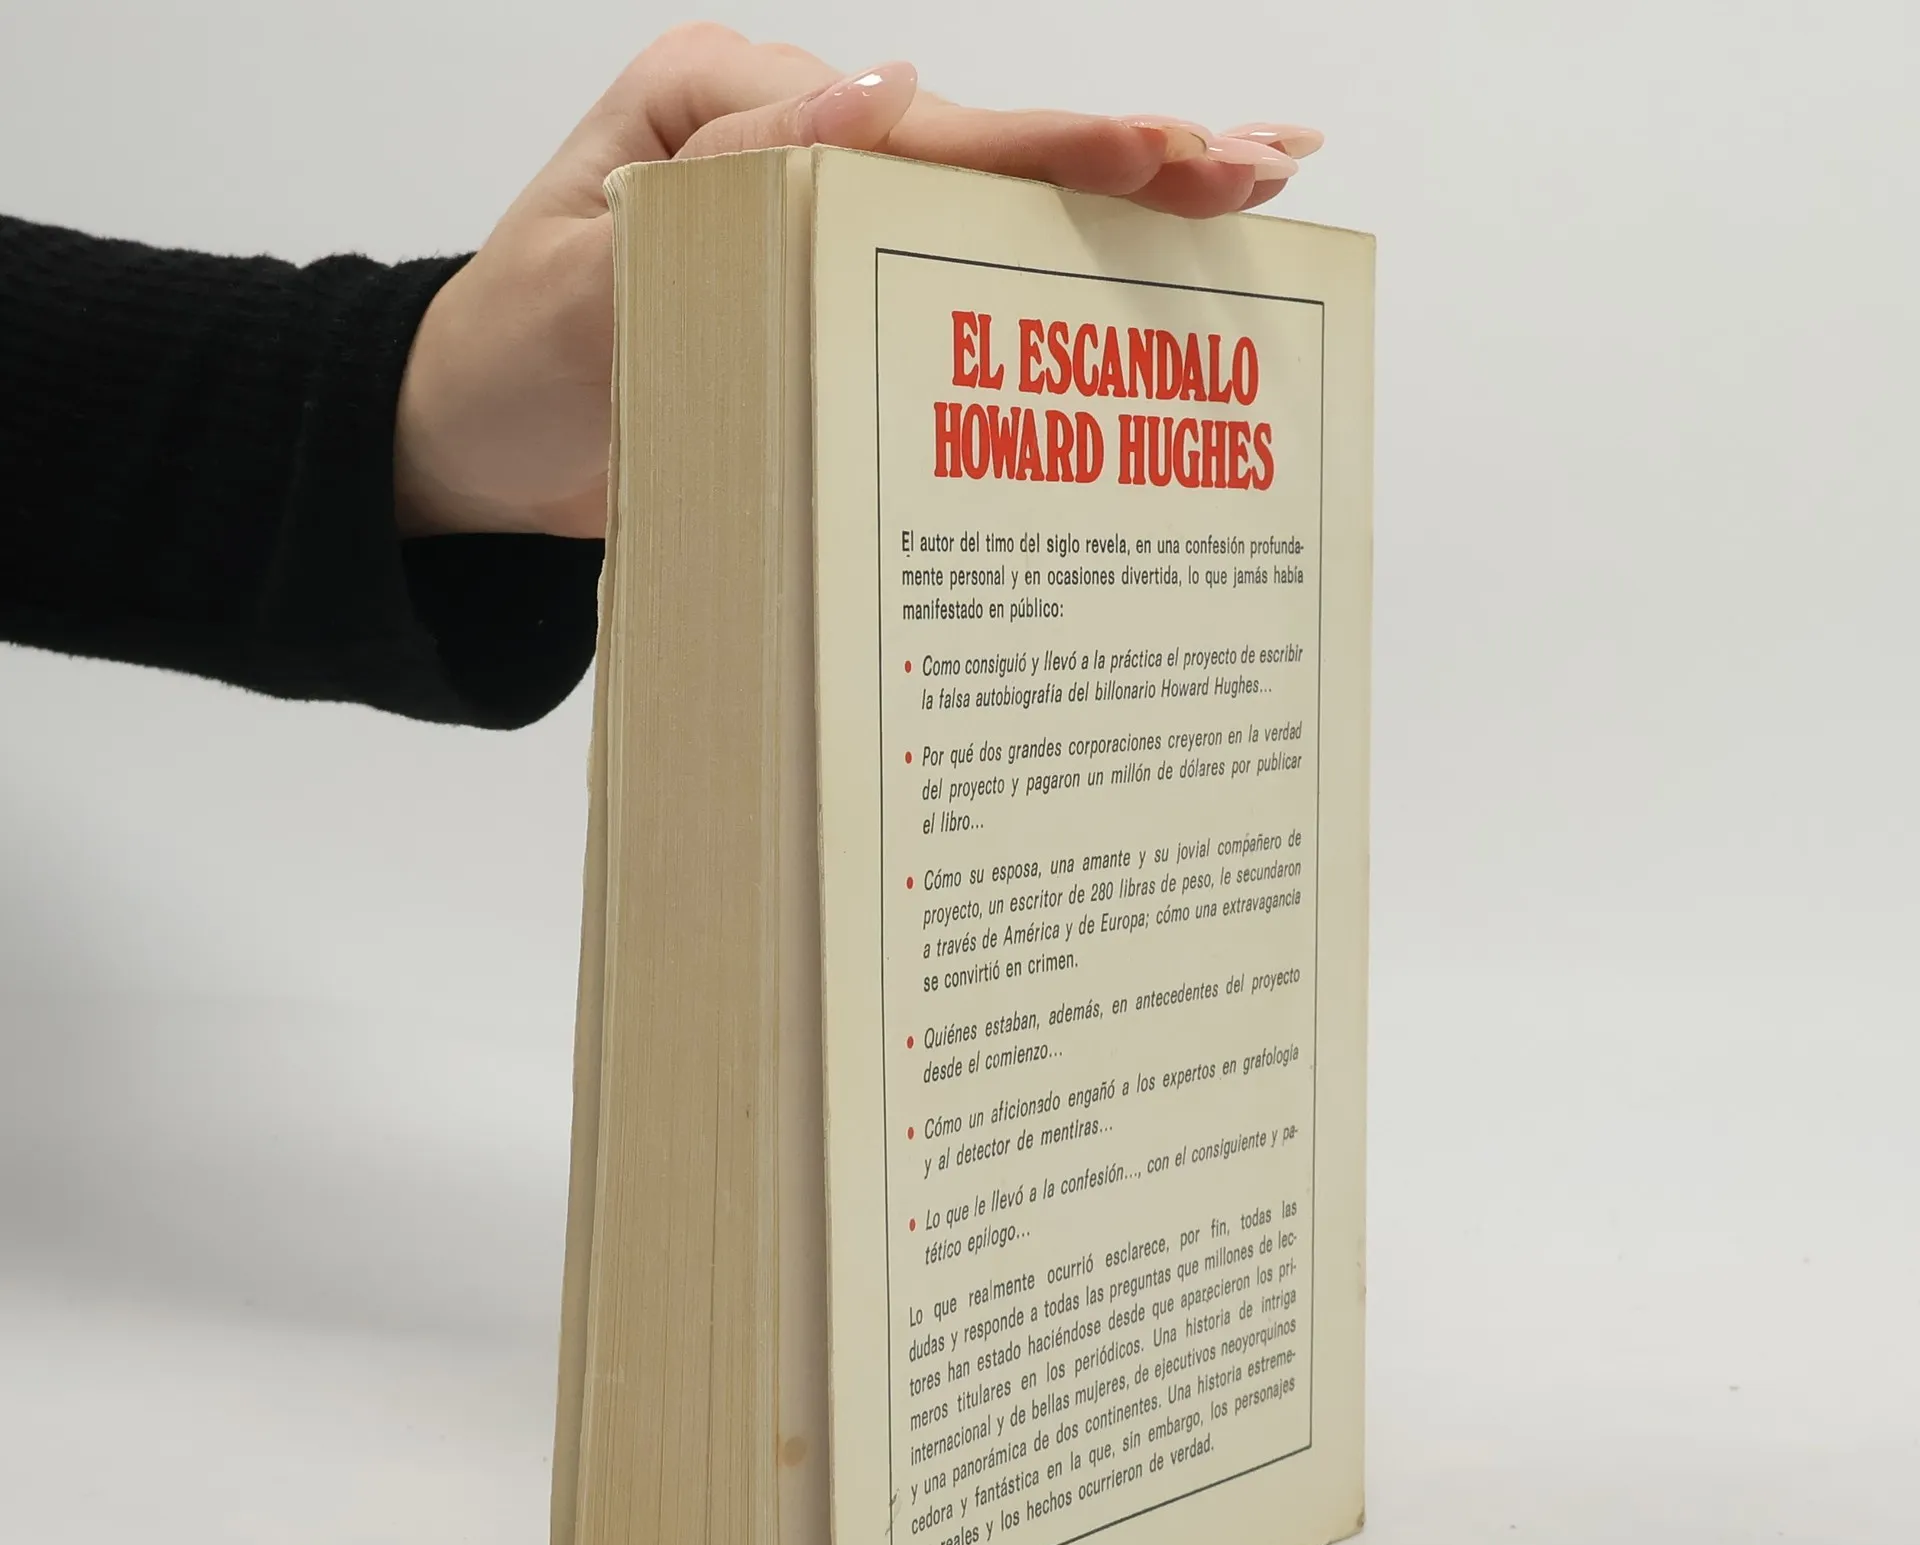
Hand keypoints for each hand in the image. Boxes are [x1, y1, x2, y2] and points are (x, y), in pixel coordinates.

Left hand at [394, 23, 1323, 539]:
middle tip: (1265, 160)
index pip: (912, 130)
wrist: (471, 454)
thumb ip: (727, 187)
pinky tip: (1138, 284)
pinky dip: (1051, 282)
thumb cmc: (507, 362)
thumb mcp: (586, 273)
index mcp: (731, 113)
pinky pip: (952, 290)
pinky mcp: (833, 310)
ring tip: (1252, 195)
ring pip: (989, 212)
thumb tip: (886, 97)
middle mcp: (794, 154)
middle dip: (1128, 157)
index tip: (1158, 153)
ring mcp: (823, 232)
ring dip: (1120, 210)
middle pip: (981, 153)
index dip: (1040, 147)